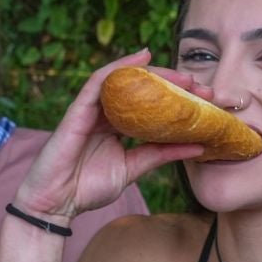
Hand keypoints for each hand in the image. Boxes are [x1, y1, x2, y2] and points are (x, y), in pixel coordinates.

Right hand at [11, 49, 205, 219]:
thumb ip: (161, 155)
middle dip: (173, 84)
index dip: (178, 99)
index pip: (151, 105)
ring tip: (182, 75)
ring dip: (154, 73)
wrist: (55, 203)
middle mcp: (106, 113)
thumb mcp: (133, 168)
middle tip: (202, 87)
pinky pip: (99, 81)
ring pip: (125, 81)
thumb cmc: (87, 187)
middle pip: (141, 89)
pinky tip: (142, 57)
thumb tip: (198, 146)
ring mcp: (91, 109)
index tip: (206, 100)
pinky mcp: (78, 109)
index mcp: (118, 126)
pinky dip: (121, 66)